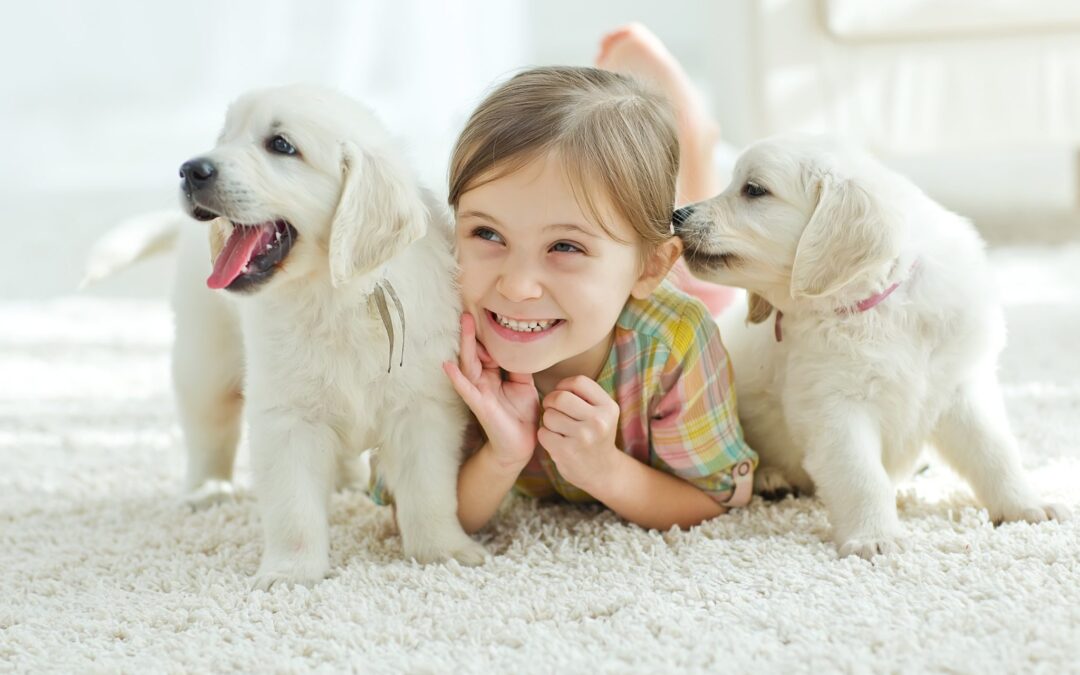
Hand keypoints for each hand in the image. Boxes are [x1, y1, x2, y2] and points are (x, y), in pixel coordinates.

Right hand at [443, 313, 538, 469]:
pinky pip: (466, 390)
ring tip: (463, 326)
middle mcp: (483, 380)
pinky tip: (447, 366)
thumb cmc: (521, 414)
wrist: (521, 444)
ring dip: (465, 346)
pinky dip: (456, 378)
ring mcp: (479, 392)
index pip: (488, 350)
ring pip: (469, 365)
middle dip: (471, 333)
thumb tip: (521, 345)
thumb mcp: (524, 385)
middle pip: (475, 353)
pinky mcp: (479, 405)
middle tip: (468, 312)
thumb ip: (520, 366)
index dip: (486, 334)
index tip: (485, 313)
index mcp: (494, 374)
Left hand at [537, 376, 620, 493]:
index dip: (564, 385)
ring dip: (548, 421)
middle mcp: (598, 421)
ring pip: (549, 415)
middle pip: (560, 397)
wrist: (602, 472)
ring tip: (558, 429)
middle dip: (551, 401)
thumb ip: (585, 395)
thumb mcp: (602, 413)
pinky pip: (543, 433)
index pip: (578, 381)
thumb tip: (554, 377)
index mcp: (608, 407)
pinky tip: (556, 441)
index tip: (562, 394)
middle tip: (552, 409)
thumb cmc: (595, 435)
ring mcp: (583, 437)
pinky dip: (545, 436)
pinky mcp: (567, 452)